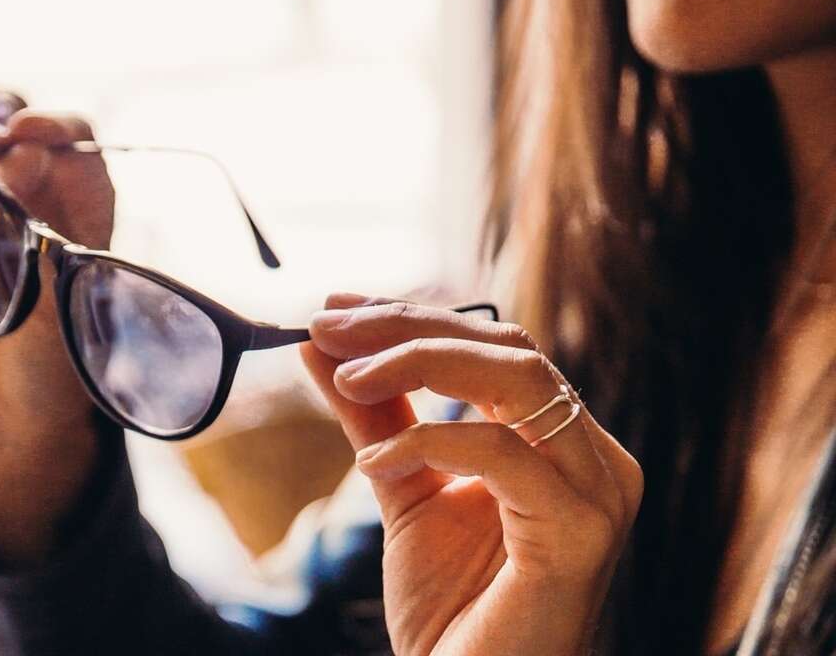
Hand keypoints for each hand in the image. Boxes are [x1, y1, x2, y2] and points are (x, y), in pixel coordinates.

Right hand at [0, 91, 114, 563]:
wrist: (5, 424)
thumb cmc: (58, 363)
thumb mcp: (66, 298)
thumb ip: (44, 226)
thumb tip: (21, 156)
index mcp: (79, 204)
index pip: (69, 135)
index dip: (51, 123)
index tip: (31, 137)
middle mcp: (21, 197)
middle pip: (0, 120)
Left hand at [302, 295, 642, 655]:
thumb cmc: (450, 608)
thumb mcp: (402, 490)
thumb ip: (374, 417)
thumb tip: (320, 347)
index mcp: (561, 444)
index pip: (493, 348)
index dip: (411, 319)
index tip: (334, 309)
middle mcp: (594, 458)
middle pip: (507, 348)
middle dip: (407, 326)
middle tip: (326, 325)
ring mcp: (598, 492)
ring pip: (517, 378)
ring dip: (418, 362)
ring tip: (347, 378)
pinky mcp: (582, 533)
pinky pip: (503, 455)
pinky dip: (431, 440)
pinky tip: (375, 460)